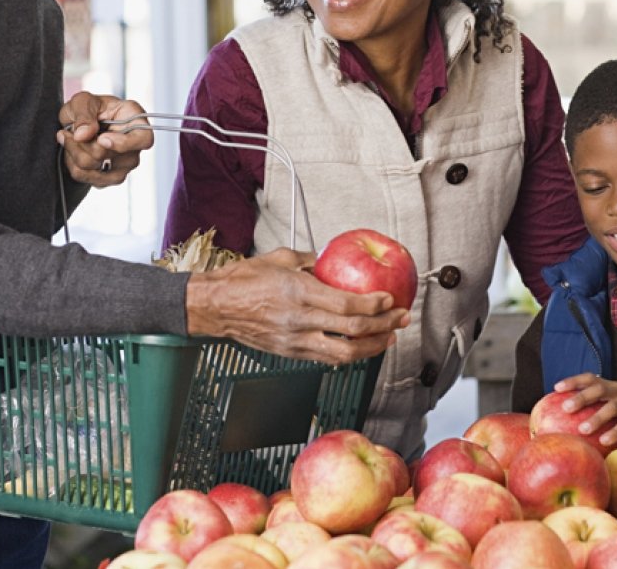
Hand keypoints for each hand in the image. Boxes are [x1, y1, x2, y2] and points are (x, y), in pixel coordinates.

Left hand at [57, 91, 153, 185]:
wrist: (79, 122)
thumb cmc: (89, 108)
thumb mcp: (82, 101)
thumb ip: (84, 115)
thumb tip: (83, 135)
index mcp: (136, 121)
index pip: (144, 139)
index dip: (124, 143)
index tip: (101, 138)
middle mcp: (135, 146)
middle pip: (112, 157)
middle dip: (82, 145)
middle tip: (66, 132)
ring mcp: (125, 165)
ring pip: (99, 172)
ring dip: (75, 156)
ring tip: (68, 140)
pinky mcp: (111, 177)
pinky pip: (90, 180)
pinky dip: (74, 167)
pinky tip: (72, 153)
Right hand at [184, 248, 410, 364]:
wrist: (215, 307)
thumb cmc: (242, 280)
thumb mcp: (279, 258)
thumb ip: (309, 260)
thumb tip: (330, 259)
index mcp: (299, 292)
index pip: (347, 304)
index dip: (375, 305)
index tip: (391, 299)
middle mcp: (299, 320)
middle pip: (353, 330)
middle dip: (384, 326)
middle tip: (401, 319)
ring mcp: (295, 341)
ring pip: (344, 353)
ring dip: (372, 346)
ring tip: (388, 337)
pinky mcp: (290, 353)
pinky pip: (326, 358)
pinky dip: (348, 354)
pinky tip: (360, 347)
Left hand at [553, 373, 616, 446]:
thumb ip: (601, 400)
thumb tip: (572, 411)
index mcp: (612, 385)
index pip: (590, 378)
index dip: (573, 381)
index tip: (556, 387)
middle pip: (598, 390)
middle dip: (580, 398)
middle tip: (564, 407)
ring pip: (611, 408)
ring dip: (596, 418)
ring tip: (582, 429)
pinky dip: (615, 432)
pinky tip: (604, 441)